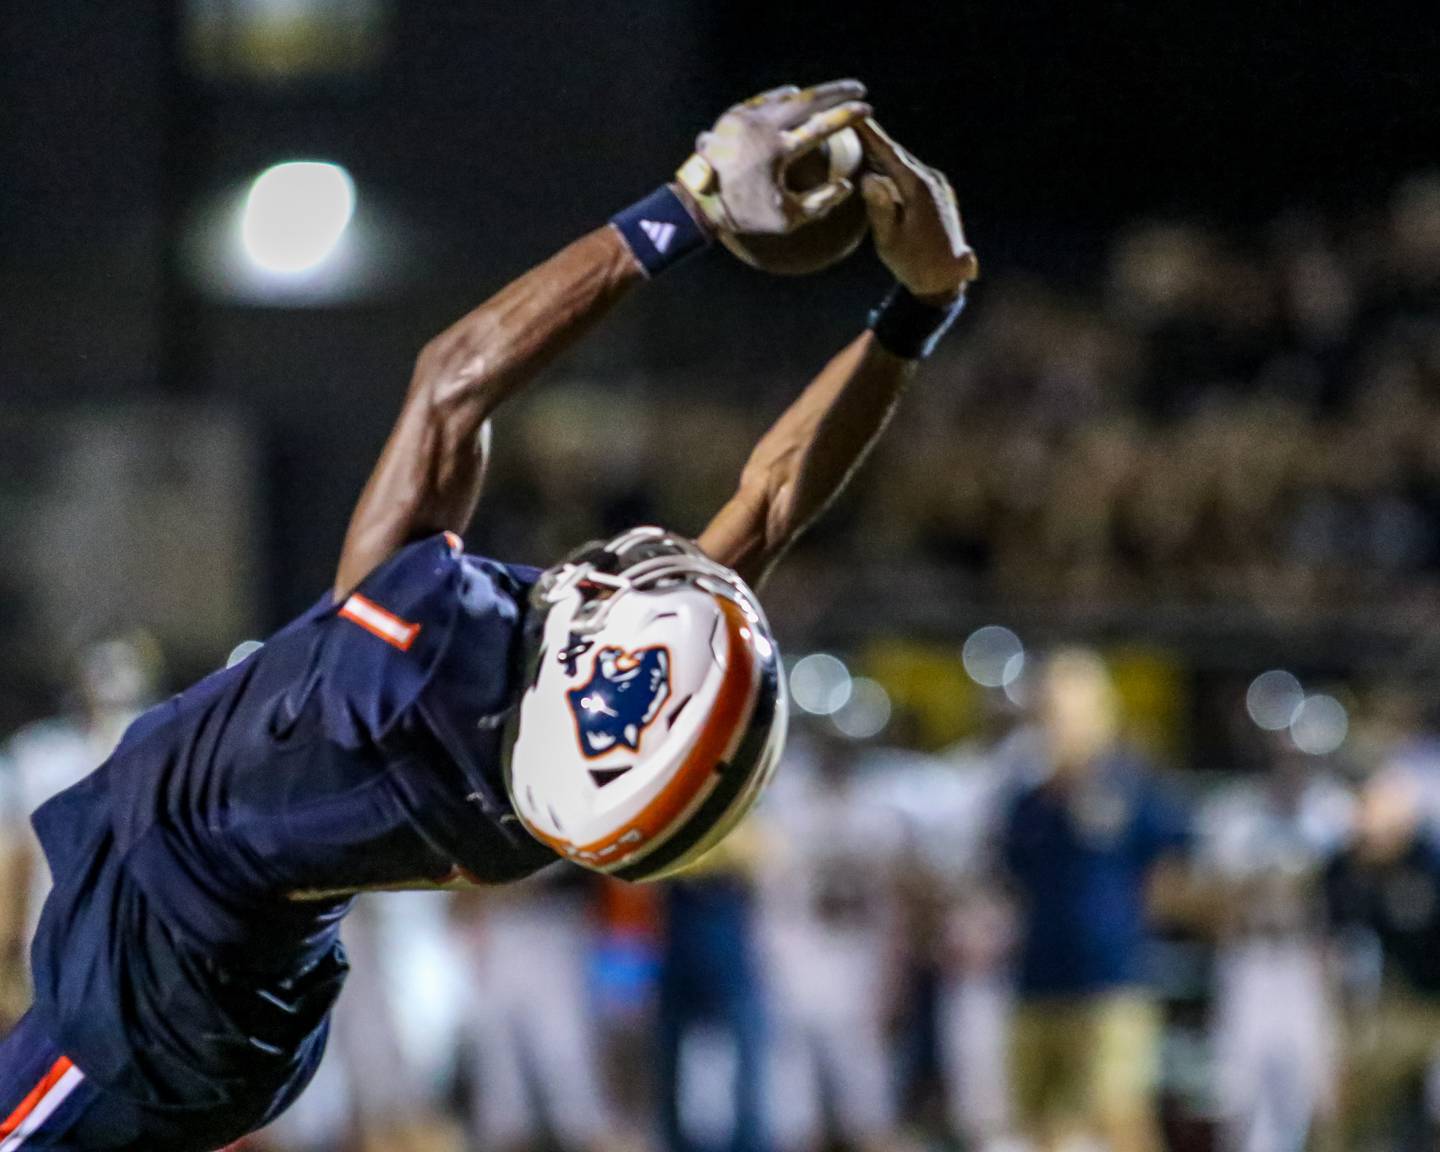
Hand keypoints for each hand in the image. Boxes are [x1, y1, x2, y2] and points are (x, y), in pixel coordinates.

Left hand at [676, 80, 871, 234]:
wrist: (698, 202)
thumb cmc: (745, 214)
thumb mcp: (787, 219)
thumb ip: (821, 202)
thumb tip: (846, 185)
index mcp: (778, 152)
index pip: (822, 126)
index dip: (848, 116)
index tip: (867, 109)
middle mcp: (762, 128)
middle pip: (808, 99)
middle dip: (837, 91)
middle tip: (858, 89)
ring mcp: (745, 117)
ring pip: (786, 95)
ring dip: (812, 94)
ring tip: (831, 93)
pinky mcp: (733, 115)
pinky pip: (764, 99)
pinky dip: (783, 97)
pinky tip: (795, 95)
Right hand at [856, 119, 978, 299]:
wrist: (946, 280)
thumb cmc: (913, 263)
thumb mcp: (889, 239)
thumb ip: (879, 207)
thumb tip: (868, 178)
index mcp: (918, 188)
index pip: (889, 152)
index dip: (870, 134)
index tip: (854, 116)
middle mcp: (932, 180)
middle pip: (897, 154)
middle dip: (875, 139)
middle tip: (852, 123)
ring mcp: (939, 186)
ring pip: (906, 164)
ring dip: (885, 155)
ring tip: (863, 142)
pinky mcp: (941, 195)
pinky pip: (914, 175)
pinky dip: (897, 169)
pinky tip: (883, 168)